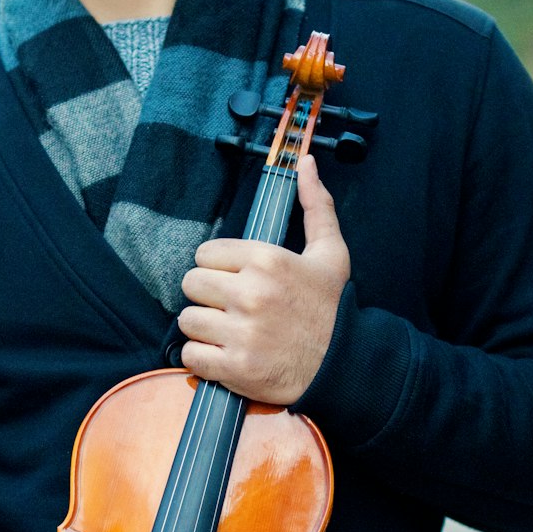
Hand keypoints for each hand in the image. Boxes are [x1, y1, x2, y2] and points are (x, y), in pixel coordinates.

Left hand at [178, 155, 350, 402]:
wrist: (345, 366)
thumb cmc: (332, 308)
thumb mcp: (331, 252)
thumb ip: (316, 206)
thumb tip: (306, 163)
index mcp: (268, 260)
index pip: (205, 254)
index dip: (217, 268)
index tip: (235, 281)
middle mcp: (251, 294)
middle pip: (191, 284)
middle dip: (207, 296)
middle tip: (229, 307)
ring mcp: (241, 333)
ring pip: (187, 320)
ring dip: (203, 328)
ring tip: (227, 332)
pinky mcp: (234, 368)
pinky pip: (190, 356)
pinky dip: (201, 359)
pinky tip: (223, 355)